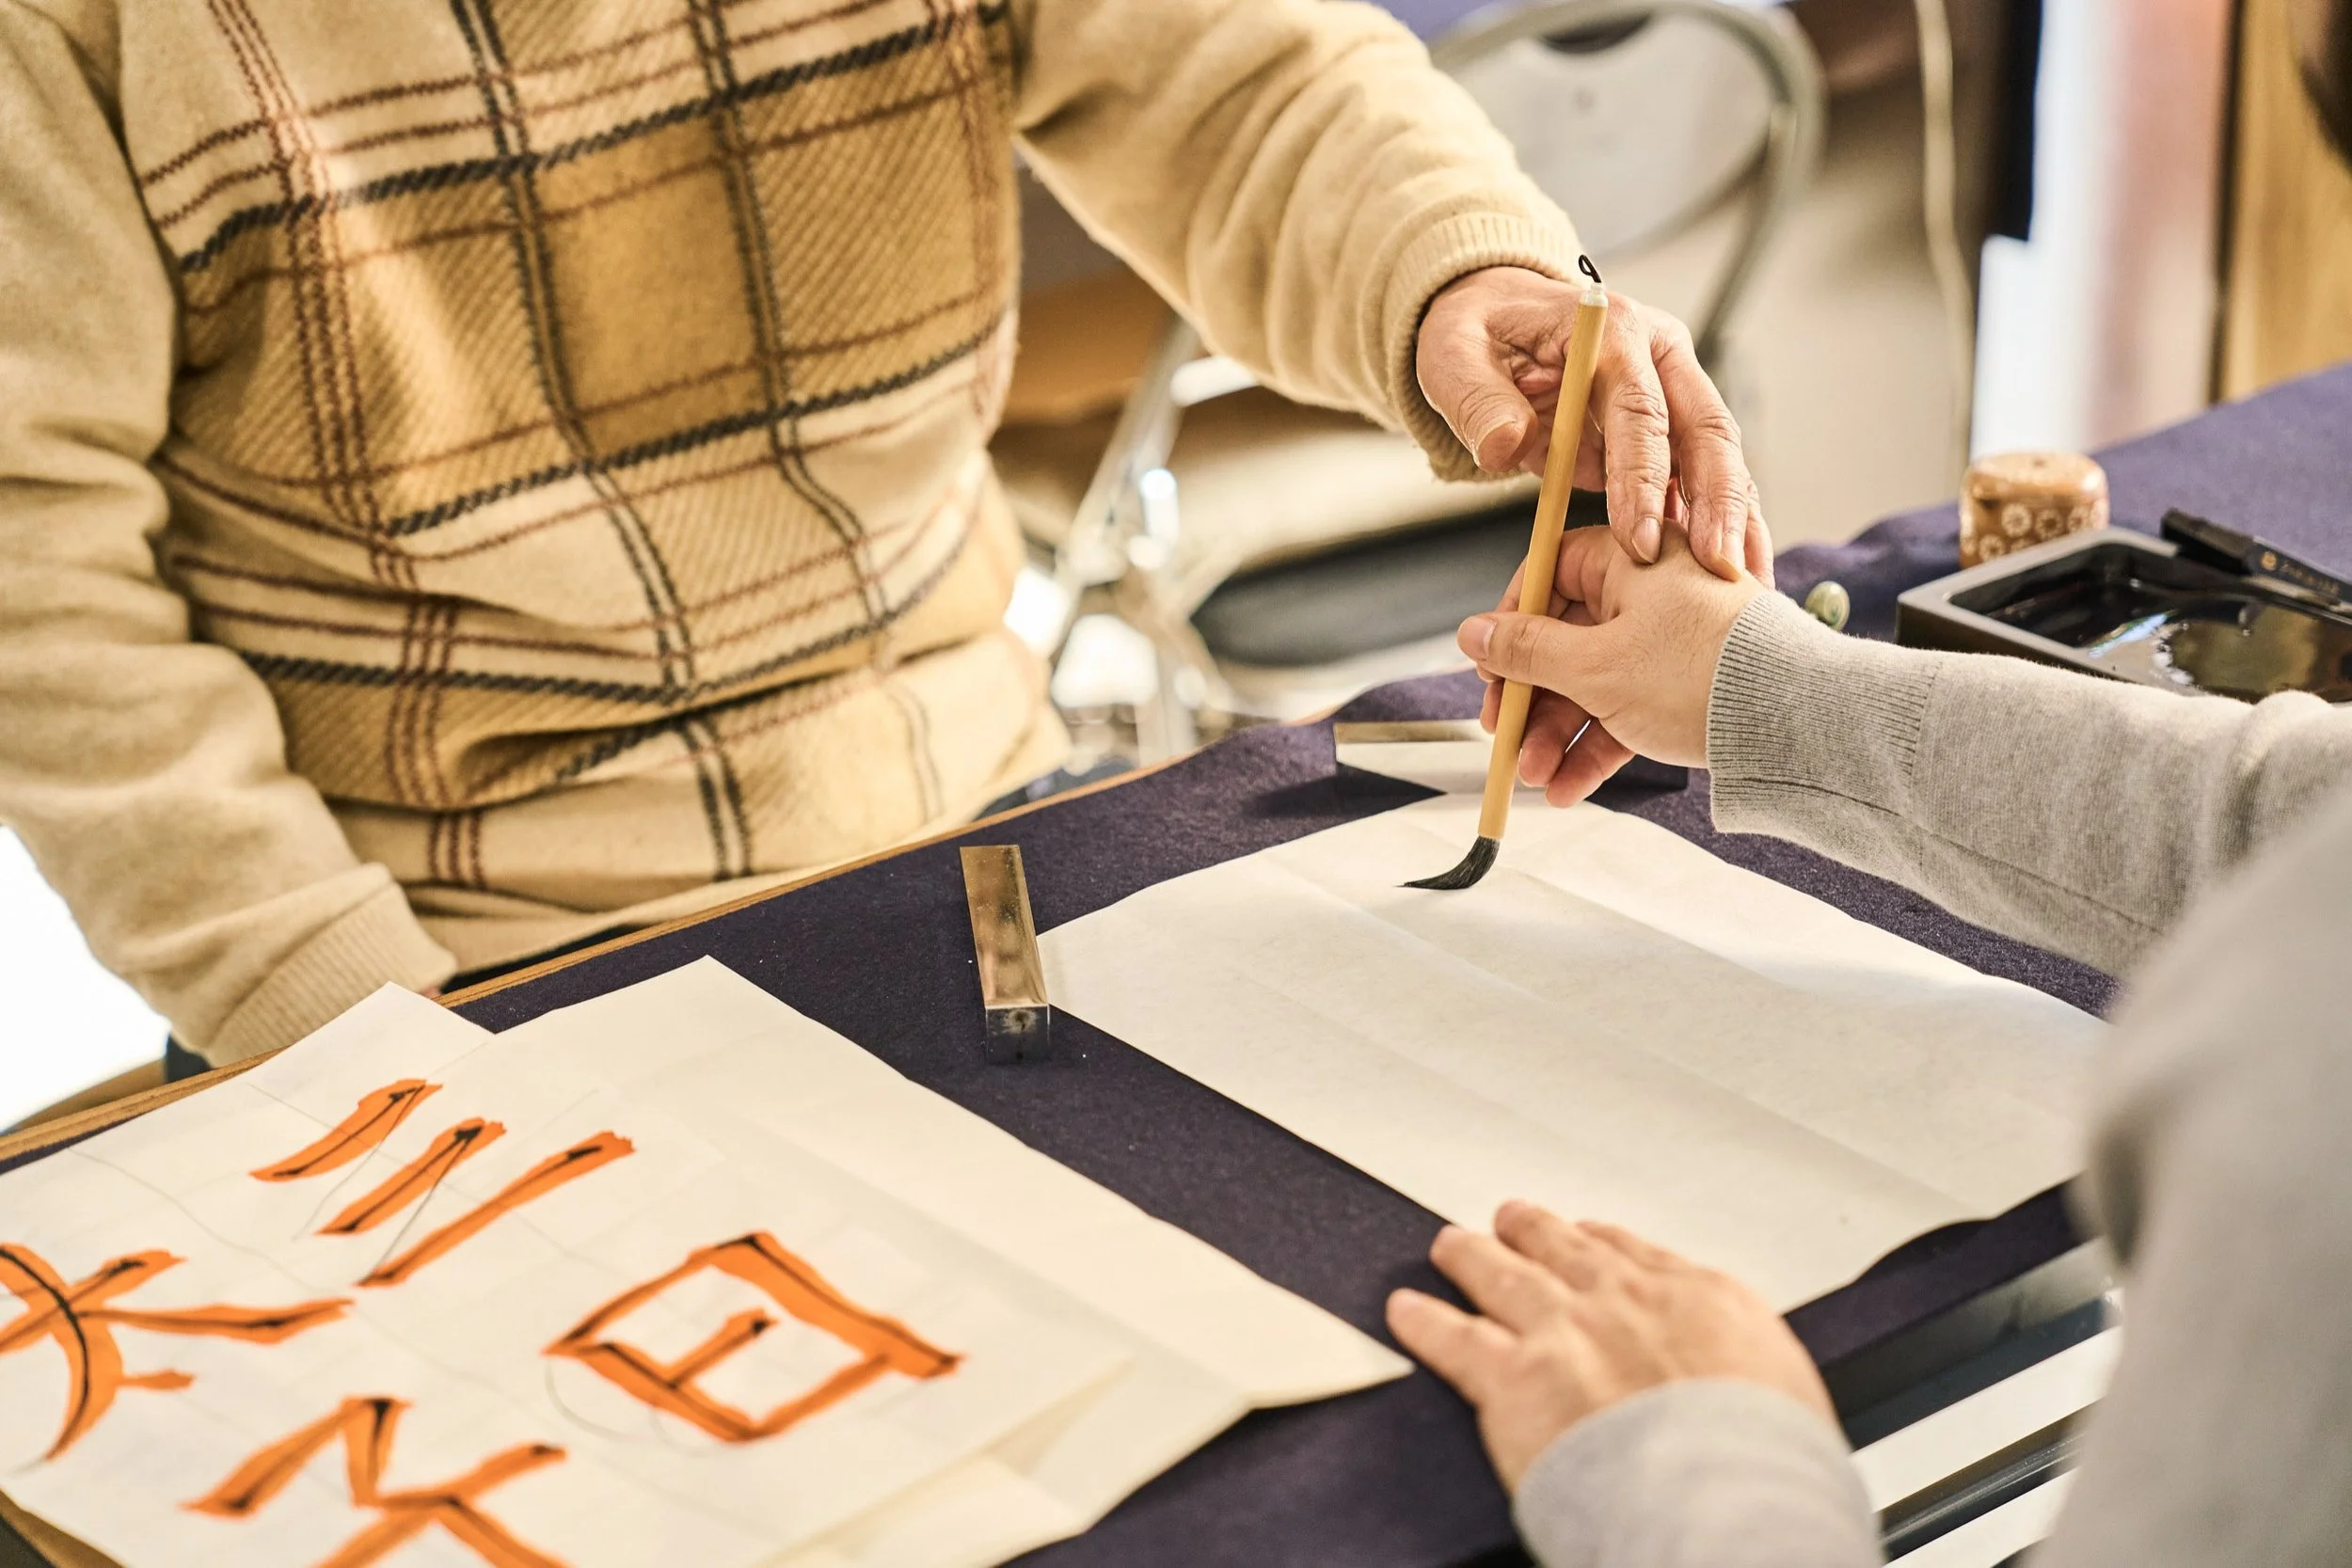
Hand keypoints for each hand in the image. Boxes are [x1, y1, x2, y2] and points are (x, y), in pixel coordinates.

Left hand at [1386, 1202, 1833, 1490]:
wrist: (1722, 1495)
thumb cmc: (1766, 1462)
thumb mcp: (1785, 1392)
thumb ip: (1745, 1371)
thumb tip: (1746, 1392)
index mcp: (1700, 1300)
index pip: (1639, 1257)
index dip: (1602, 1246)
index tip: (1589, 1240)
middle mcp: (1624, 1301)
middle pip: (1563, 1250)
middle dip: (1534, 1232)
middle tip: (1515, 1220)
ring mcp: (1562, 1332)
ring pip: (1501, 1275)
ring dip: (1472, 1256)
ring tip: (1453, 1246)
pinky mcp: (1510, 1377)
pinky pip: (1452, 1338)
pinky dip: (1424, 1321)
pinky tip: (1406, 1310)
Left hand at [1415, 267, 1770, 581]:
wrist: (1496, 319)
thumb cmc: (1474, 333)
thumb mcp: (1452, 354)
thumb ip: (1477, 400)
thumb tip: (1504, 446)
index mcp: (1612, 332)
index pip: (1640, 409)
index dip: (1644, 478)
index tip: (1639, 544)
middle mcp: (1659, 354)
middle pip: (1706, 429)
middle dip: (1717, 503)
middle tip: (1716, 570)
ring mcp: (1674, 388)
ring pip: (1718, 456)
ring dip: (1735, 519)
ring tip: (1743, 583)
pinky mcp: (1672, 426)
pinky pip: (1703, 477)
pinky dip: (1719, 522)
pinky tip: (1731, 573)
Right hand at [1461, 526, 1763, 804]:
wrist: (1796, 722)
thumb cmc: (1701, 673)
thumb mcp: (1593, 665)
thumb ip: (1525, 651)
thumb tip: (1473, 633)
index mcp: (1636, 557)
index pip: (1553, 570)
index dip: (1514, 618)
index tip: (1490, 662)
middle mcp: (1657, 591)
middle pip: (1570, 637)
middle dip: (1532, 698)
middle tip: (1504, 734)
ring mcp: (1677, 641)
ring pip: (1598, 683)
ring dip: (1560, 734)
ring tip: (1535, 775)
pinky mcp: (1694, 686)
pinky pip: (1632, 711)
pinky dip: (1600, 747)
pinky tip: (1568, 786)